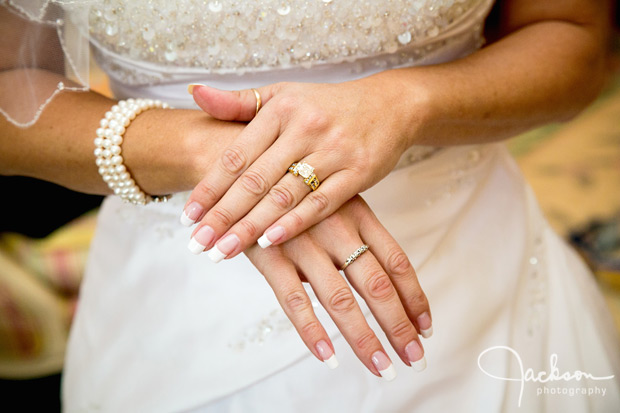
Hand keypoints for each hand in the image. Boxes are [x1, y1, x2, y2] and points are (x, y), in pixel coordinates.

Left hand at [182, 79, 410, 260]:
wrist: (390, 105)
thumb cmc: (328, 104)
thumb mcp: (284, 94)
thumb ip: (239, 102)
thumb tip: (195, 94)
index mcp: (280, 111)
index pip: (236, 156)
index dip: (209, 188)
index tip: (187, 216)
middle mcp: (304, 129)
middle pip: (254, 180)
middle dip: (222, 216)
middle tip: (197, 244)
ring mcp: (333, 151)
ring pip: (284, 196)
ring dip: (251, 227)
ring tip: (223, 251)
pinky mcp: (358, 172)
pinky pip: (322, 203)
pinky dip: (295, 224)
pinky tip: (270, 243)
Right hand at [244, 196, 431, 378]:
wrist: (241, 169)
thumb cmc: (294, 190)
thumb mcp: (333, 201)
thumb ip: (354, 236)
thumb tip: (377, 282)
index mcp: (358, 213)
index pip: (396, 261)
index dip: (414, 297)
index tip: (426, 327)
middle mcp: (336, 228)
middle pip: (377, 285)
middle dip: (399, 326)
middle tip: (415, 359)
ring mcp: (304, 242)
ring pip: (340, 299)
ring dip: (364, 338)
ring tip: (383, 368)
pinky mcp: (270, 255)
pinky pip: (294, 300)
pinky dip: (312, 332)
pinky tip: (329, 358)